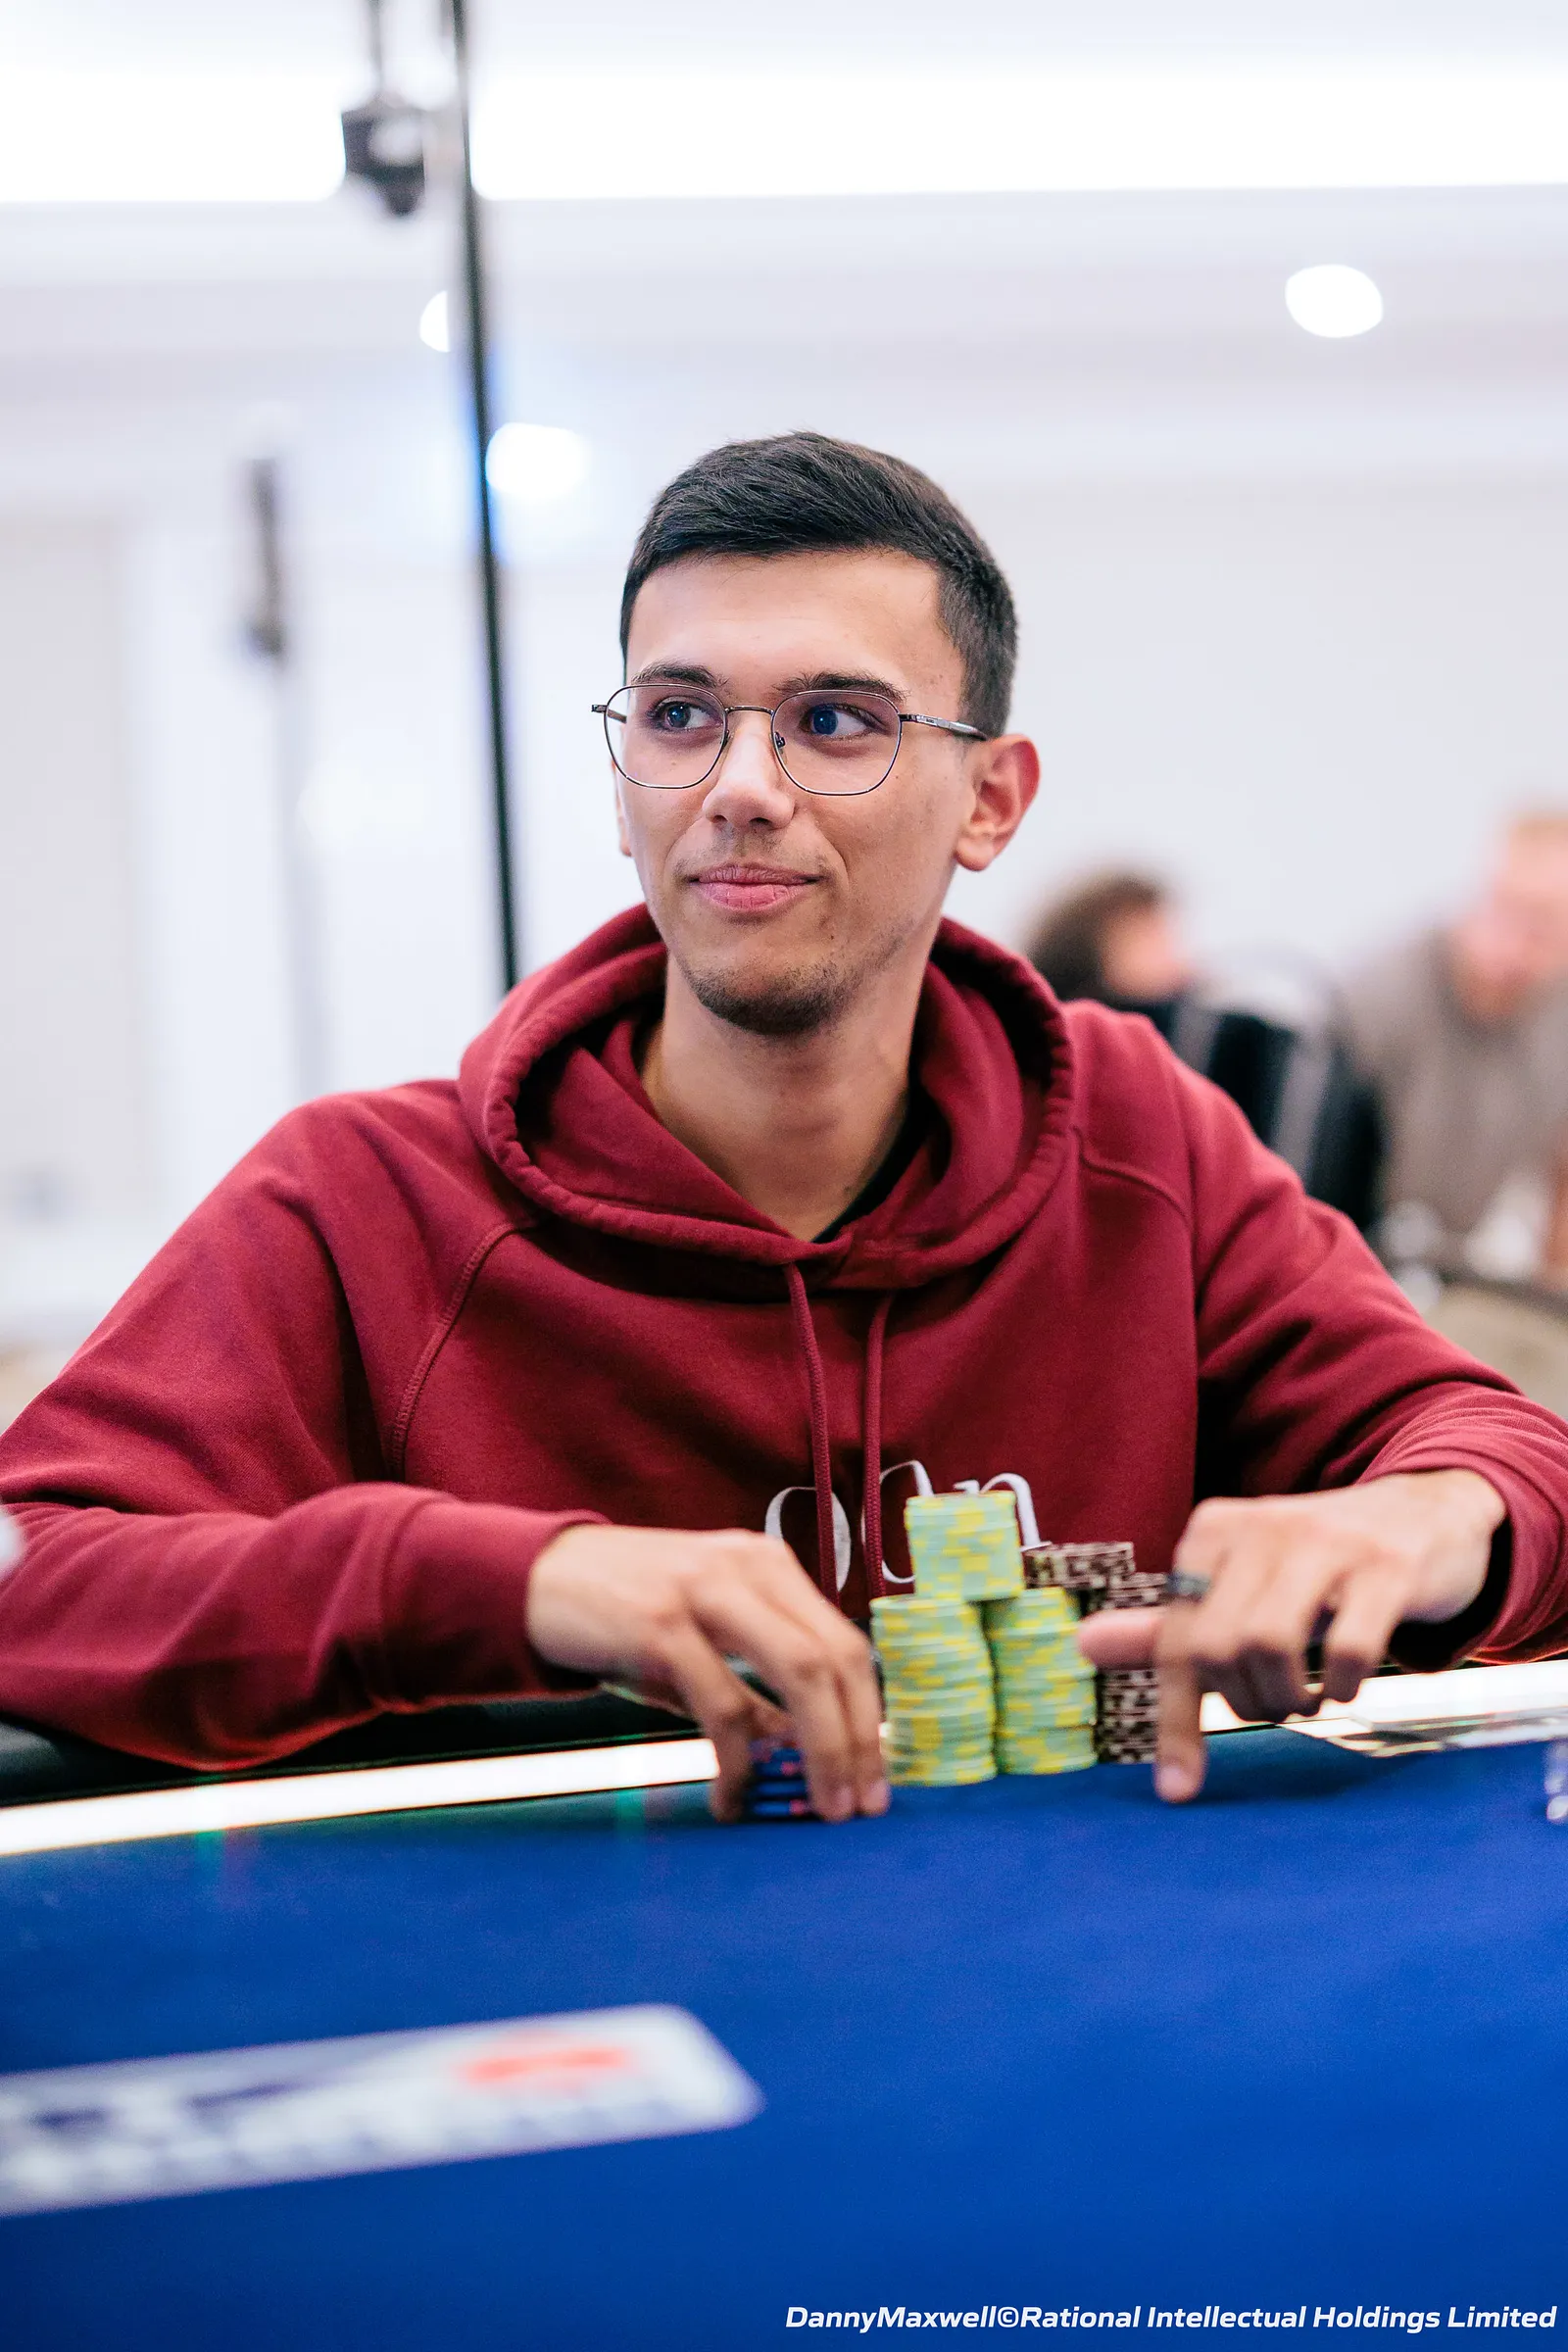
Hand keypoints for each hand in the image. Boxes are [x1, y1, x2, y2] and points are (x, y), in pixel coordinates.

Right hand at [526, 1523, 888, 1825]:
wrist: (534, 1577)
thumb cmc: (624, 1613)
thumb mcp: (702, 1637)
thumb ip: (753, 1683)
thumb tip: (804, 1747)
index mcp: (768, 1566)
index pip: (847, 1642)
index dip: (870, 1716)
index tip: (877, 1778)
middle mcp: (748, 1568)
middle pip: (836, 1658)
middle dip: (858, 1740)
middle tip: (858, 1807)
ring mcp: (706, 1591)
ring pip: (800, 1673)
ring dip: (821, 1751)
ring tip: (818, 1808)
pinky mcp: (660, 1625)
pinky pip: (723, 1706)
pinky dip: (737, 1763)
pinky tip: (729, 1799)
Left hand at [1075, 1471, 1504, 1805]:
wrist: (1428, 1511)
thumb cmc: (1317, 1564)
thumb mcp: (1241, 1585)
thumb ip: (1169, 1625)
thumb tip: (1082, 1646)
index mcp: (1213, 1529)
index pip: (1177, 1640)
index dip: (1176, 1721)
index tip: (1179, 1789)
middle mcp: (1262, 1526)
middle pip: (1218, 1648)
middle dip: (1243, 1702)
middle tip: (1273, 1707)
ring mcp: (1328, 1541)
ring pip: (1270, 1644)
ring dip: (1288, 1698)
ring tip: (1306, 1699)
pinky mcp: (1387, 1565)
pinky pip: (1349, 1647)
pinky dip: (1344, 1687)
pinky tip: (1348, 1684)